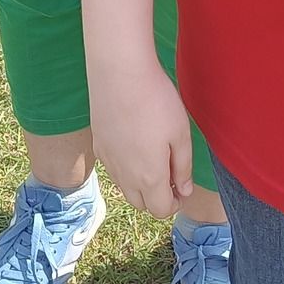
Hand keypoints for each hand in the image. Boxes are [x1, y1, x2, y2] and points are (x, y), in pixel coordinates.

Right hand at [88, 58, 194, 218]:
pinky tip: (134, 144)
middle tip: (169, 175)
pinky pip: (113, 170)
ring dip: (140, 185)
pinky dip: (125, 169)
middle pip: (141, 205)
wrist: (119, 73)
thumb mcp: (181, 134)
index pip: (161, 210)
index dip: (174, 203)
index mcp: (150, 177)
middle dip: (157, 198)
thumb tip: (185, 190)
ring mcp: (108, 161)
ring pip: (125, 189)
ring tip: (153, 159)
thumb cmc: (156, 101)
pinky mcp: (98, 145)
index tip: (181, 186)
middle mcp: (125, 176)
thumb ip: (183, 167)